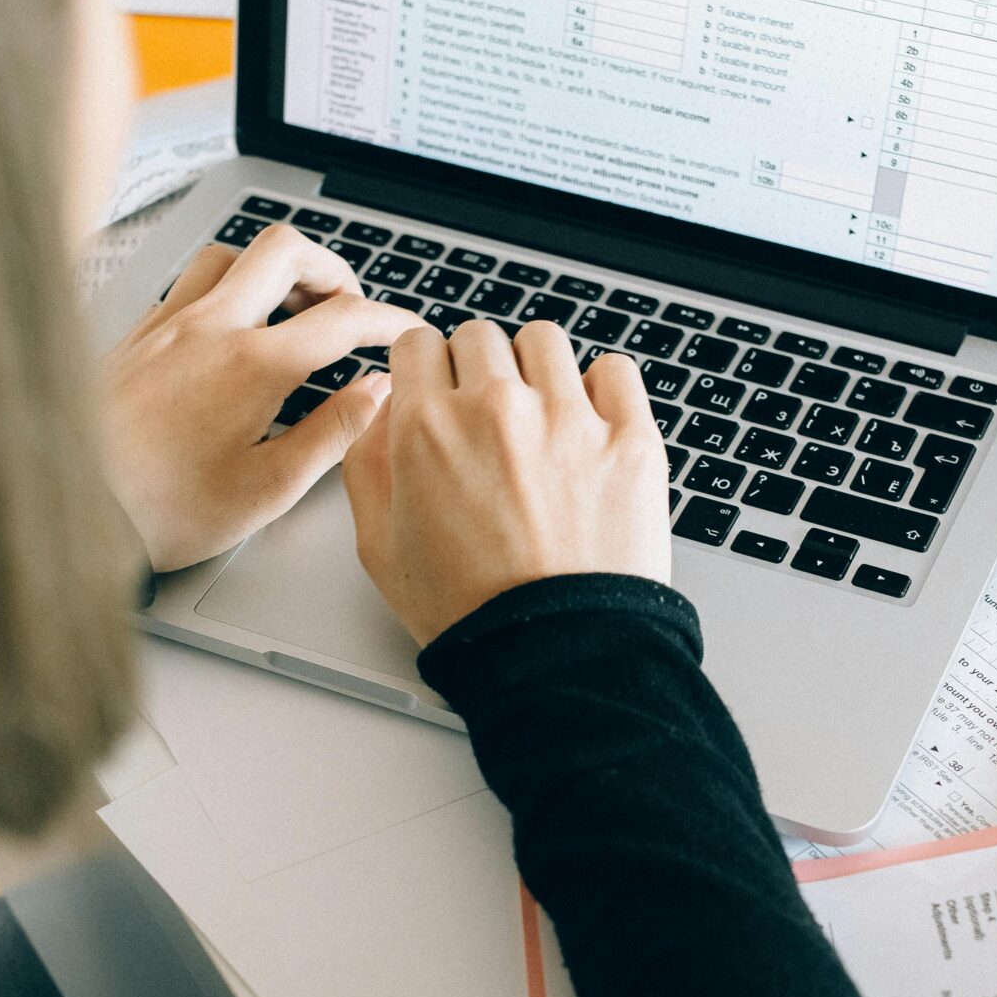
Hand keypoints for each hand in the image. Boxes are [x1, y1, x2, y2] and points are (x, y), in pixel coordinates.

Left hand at [102, 224, 423, 571]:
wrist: (71, 505)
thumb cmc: (162, 511)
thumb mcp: (268, 489)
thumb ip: (332, 433)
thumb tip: (376, 393)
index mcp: (253, 365)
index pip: (342, 316)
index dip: (388, 318)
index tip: (404, 330)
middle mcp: (208, 327)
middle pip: (285, 248)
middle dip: (330, 268)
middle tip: (346, 307)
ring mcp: (165, 324)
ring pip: (230, 254)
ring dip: (270, 270)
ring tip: (289, 309)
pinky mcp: (134, 335)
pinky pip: (186, 282)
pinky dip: (223, 289)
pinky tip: (228, 330)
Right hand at [343, 318, 670, 648]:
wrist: (557, 659)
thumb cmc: (471, 616)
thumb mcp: (379, 548)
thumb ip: (366, 463)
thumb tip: (380, 409)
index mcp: (426, 430)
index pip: (418, 344)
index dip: (425, 371)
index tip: (439, 392)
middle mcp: (496, 410)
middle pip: (478, 337)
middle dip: (476, 368)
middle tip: (487, 417)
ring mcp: (569, 419)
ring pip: (544, 341)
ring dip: (535, 368)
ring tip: (541, 415)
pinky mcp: (630, 439)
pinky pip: (615, 370)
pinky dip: (602, 387)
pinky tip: (590, 422)